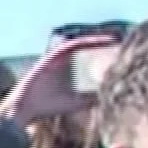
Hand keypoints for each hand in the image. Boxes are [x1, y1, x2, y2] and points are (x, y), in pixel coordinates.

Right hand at [0, 35, 116, 126]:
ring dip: (98, 39)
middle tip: (122, 39)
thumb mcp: (77, 102)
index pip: (90, 56)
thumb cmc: (48, 107)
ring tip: (115, 39)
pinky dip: (86, 42)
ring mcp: (58, 57)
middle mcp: (64, 60)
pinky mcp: (53, 56)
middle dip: (103, 42)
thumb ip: (92, 99)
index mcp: (70, 69)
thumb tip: (112, 99)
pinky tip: (101, 41)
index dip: (104, 51)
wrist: (26, 109)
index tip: (121, 49)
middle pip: (87, 47)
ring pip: (81, 43)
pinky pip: (72, 45)